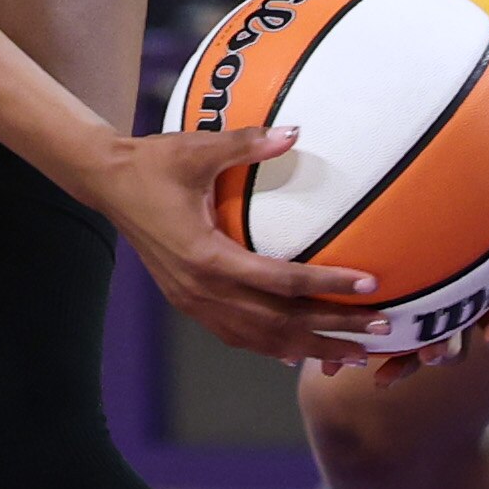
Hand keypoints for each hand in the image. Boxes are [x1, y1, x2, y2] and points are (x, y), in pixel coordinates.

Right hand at [101, 124, 381, 362]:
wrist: (107, 184)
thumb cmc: (153, 163)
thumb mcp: (197, 148)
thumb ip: (247, 143)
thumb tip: (295, 132)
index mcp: (207, 257)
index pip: (282, 282)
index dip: (328, 286)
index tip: (370, 285)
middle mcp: (202, 290)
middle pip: (279, 324)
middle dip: (332, 331)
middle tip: (382, 332)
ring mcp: (193, 302)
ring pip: (260, 340)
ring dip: (308, 348)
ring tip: (353, 355)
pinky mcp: (188, 302)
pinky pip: (237, 335)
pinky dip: (271, 347)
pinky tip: (297, 353)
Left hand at [325, 193, 488, 379]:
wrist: (417, 221)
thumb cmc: (474, 215)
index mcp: (482, 297)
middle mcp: (453, 316)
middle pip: (454, 343)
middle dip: (447, 351)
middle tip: (436, 355)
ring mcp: (419, 322)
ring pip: (413, 351)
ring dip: (405, 363)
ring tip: (388, 373)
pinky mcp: (385, 323)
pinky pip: (375, 346)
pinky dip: (363, 357)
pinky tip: (341, 369)